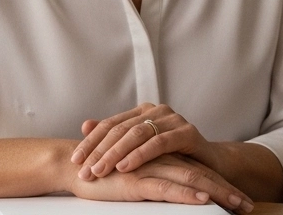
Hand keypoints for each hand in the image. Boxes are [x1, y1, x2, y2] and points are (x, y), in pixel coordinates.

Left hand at [72, 104, 238, 199]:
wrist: (208, 168)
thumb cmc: (171, 160)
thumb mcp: (138, 150)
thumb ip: (115, 136)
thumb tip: (85, 124)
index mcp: (143, 112)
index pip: (110, 124)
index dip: (91, 142)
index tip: (74, 161)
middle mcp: (157, 111)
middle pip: (121, 129)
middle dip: (99, 151)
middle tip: (84, 170)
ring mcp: (174, 119)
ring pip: (137, 134)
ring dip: (115, 154)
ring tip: (100, 170)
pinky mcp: (188, 132)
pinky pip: (159, 143)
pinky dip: (139, 155)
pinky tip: (125, 167)